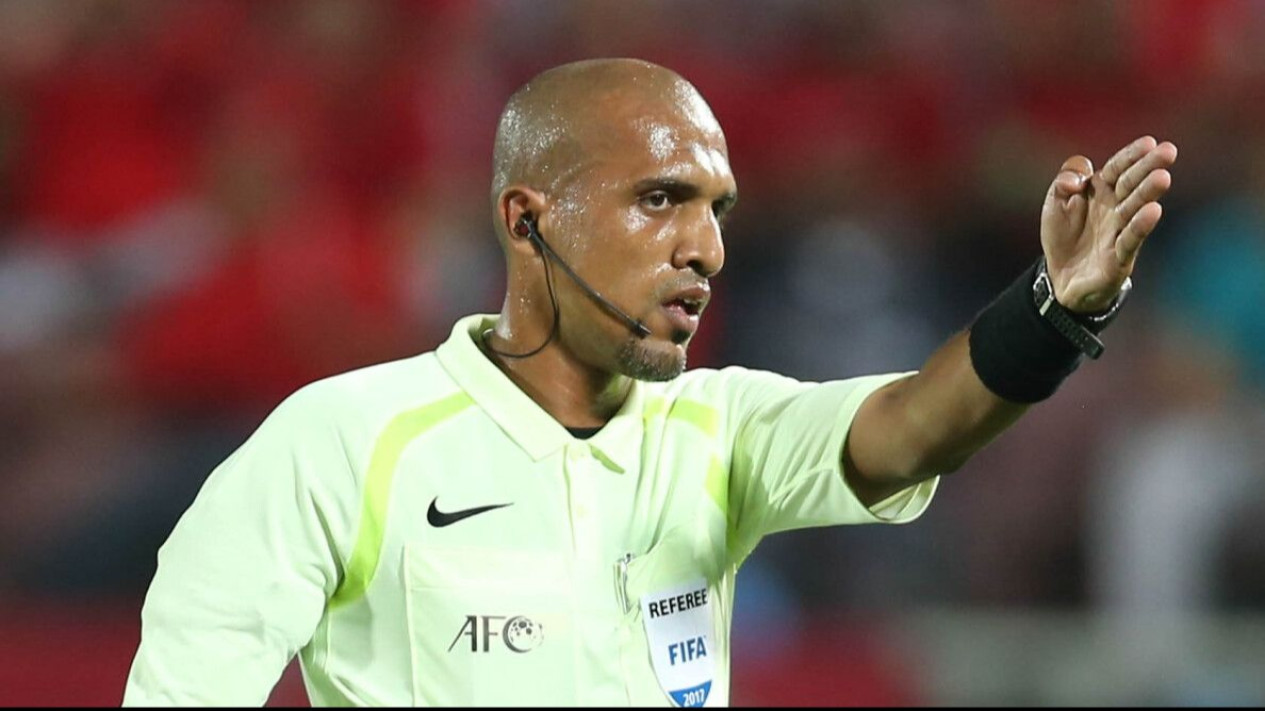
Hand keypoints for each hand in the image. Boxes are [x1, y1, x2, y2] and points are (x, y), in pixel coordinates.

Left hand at [1039, 135, 1176, 312]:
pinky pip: (1130, 240)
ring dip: (1147, 193)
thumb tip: (1075, 180)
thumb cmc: (1064, 235)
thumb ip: (1063, 182)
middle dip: (1148, 168)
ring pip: (1134, 209)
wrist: (1059, 276)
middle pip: (1131, 184)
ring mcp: (1119, 231)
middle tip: (1169, 151)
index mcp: (1101, 190)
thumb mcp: (1055, 202)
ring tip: (1162, 178)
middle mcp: (1115, 208)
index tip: (1150, 142)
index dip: (1132, 156)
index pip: (1117, 168)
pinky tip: (1153, 211)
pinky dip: (1140, 226)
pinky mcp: (1119, 257)